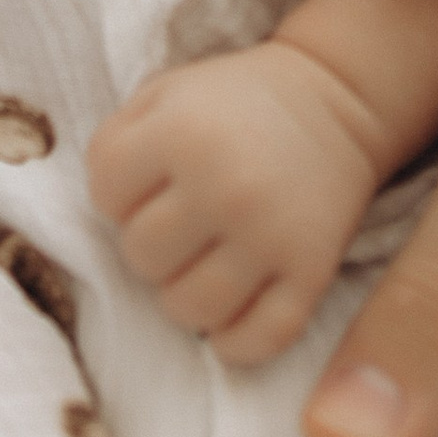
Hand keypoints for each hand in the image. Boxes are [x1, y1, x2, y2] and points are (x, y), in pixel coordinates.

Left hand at [88, 44, 381, 365]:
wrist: (336, 105)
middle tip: (180, 226)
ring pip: (190, 310)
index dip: (119, 194)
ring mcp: (271, 237)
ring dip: (185, 295)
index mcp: (183, 134)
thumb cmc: (235, 105)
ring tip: (201, 266)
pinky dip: (236, 342)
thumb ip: (116, 140)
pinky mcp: (311, 273)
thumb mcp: (166, 94)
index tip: (150, 184)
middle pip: (142, 259)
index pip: (105, 197)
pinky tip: (230, 315)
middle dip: (152, 245)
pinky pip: (259, 340)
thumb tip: (101, 213)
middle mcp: (226, 188)